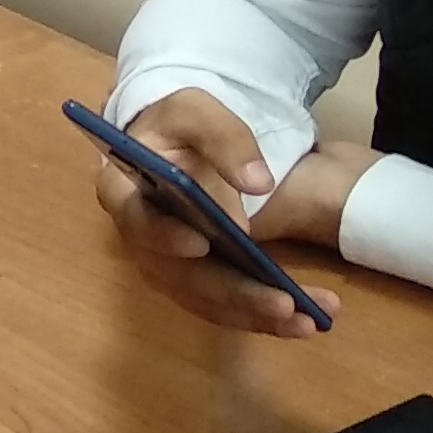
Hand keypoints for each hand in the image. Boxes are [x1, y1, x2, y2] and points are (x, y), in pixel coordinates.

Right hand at [88, 86, 346, 339]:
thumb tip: (258, 183)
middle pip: (181, 277)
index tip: (199, 244)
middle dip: (235, 293)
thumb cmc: (178, 126)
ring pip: (206, 301)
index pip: (137, 220)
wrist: (176, 145)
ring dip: (257, 315)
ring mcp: (166, 265)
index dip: (163, 236)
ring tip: (308, 321)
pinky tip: (304, 320)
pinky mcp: (193, 280)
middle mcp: (140, 239)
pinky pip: (223, 306)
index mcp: (123, 192)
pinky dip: (262, 316)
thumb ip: (224, 138)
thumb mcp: (196, 111)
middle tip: (284, 303)